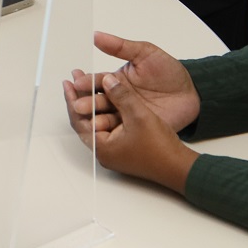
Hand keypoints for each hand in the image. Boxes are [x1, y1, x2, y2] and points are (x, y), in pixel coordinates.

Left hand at [63, 70, 197, 193]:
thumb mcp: (139, 115)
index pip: (79, 120)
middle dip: (80, 99)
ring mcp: (113, 151)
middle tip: (74, 80)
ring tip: (88, 85)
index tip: (69, 82)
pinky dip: (106, 111)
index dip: (72, 99)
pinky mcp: (123, 148)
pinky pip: (108, 126)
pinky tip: (108, 99)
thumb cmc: (160, 148)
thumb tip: (107, 80)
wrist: (178, 167)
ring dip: (93, 104)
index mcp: (102, 147)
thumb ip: (121, 95)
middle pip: (85, 121)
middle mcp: (104, 151)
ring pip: (97, 123)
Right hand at [66, 32, 200, 131]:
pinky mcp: (135, 128)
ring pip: (106, 117)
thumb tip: (97, 35)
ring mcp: (126, 114)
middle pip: (97, 101)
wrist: (192, 94)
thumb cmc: (169, 72)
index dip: (87, 82)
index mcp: (116, 81)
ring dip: (96, 119)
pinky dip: (110, 132)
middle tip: (80, 105)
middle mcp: (117, 98)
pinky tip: (103, 131)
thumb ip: (120, 46)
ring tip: (90, 120)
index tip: (77, 82)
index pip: (97, 81)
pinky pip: (120, 131)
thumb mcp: (145, 53)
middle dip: (88, 102)